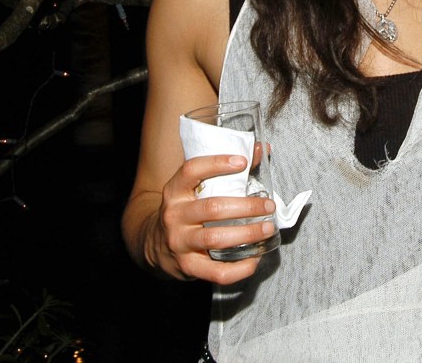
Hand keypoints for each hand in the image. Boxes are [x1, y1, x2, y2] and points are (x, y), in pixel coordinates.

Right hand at [154, 154, 276, 282]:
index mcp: (175, 191)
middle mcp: (174, 215)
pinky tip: (255, 258)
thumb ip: (227, 169)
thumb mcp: (195, 188)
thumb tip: (260, 149)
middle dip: (246, 206)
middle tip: (269, 205)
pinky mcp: (186, 266)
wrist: (152, 244)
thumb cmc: (185, 210)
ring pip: (215, 238)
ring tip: (267, 229)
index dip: (217, 164)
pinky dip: (239, 268)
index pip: (191, 171)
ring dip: (247, 234)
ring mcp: (179, 242)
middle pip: (212, 207)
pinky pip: (216, 271)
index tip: (242, 162)